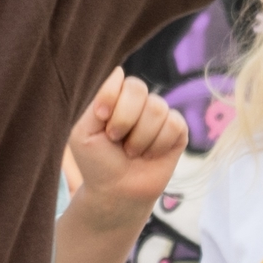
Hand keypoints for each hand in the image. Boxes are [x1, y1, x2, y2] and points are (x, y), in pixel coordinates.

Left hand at [66, 69, 187, 205]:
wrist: (117, 192)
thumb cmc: (97, 162)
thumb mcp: (84, 132)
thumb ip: (99, 100)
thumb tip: (119, 70)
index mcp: (116, 98)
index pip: (121, 80)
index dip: (111, 100)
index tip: (101, 120)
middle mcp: (140, 103)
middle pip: (139, 88)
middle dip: (124, 119)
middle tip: (116, 140)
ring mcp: (160, 116)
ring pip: (157, 108)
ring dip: (140, 137)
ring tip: (132, 152)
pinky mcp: (178, 132)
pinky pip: (174, 125)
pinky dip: (158, 144)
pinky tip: (150, 155)